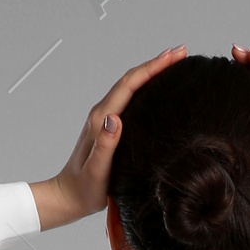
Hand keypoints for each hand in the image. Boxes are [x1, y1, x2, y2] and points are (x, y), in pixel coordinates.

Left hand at [30, 46, 188, 229]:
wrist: (69, 197)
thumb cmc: (84, 188)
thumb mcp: (96, 170)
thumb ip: (104, 145)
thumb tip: (114, 119)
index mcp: (101, 119)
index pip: (129, 85)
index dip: (152, 68)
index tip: (173, 56)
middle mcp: (103, 114)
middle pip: (131, 79)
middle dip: (157, 63)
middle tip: (181, 52)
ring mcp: (106, 119)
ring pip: (131, 87)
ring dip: (152, 72)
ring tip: (174, 64)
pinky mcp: (109, 127)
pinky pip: (130, 99)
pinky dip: (146, 88)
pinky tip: (158, 90)